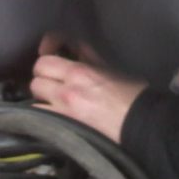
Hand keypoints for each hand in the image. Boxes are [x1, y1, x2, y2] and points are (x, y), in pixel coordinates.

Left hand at [30, 54, 147, 142]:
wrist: (143, 125)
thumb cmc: (133, 96)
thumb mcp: (111, 68)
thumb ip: (88, 57)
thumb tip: (74, 49)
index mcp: (79, 72)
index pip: (45, 59)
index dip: (44, 55)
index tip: (48, 56)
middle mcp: (67, 90)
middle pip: (36, 79)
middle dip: (42, 79)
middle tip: (52, 82)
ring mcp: (63, 111)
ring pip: (34, 100)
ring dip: (42, 99)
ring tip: (52, 102)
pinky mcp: (65, 129)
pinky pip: (42, 119)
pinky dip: (44, 117)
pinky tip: (53, 117)